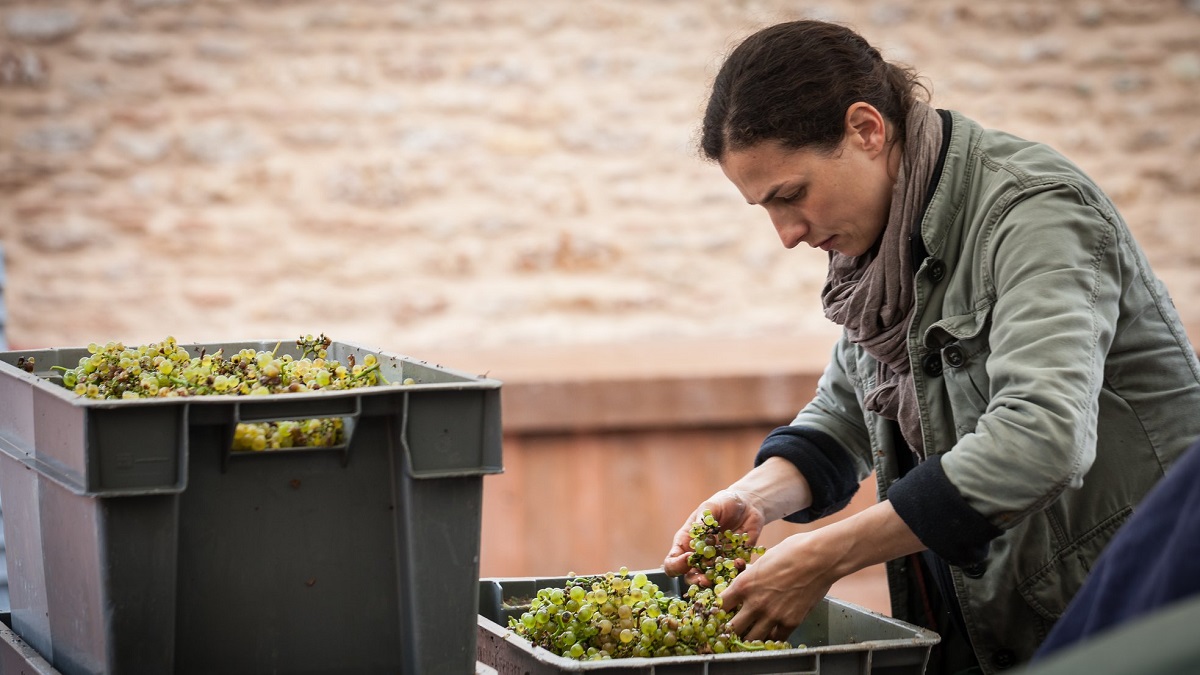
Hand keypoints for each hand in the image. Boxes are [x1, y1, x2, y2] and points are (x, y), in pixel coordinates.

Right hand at [662, 489, 765, 585]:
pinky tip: (739, 562)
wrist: (747, 504)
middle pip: (690, 577)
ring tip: (723, 577)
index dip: (677, 565)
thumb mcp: (710, 507)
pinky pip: (733, 573)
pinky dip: (736, 571)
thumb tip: (697, 535)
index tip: (689, 558)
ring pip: (712, 581)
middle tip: (705, 579)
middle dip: (696, 581)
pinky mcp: (734, 562)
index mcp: (687, 543)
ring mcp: (717, 562)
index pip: (672, 561)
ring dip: (716, 582)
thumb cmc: (723, 503)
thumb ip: (703, 521)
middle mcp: (699, 556)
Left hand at [719, 500, 925, 641]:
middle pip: (732, 629)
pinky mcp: (790, 623)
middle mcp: (754, 603)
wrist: (820, 557)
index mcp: (743, 584)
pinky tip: (771, 632)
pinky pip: (774, 639)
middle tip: (734, 628)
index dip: (718, 611)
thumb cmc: (792, 551)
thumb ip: (750, 576)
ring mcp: (772, 616)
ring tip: (751, 632)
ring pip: (751, 639)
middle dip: (731, 629)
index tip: (721, 613)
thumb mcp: (762, 560)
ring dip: (749, 637)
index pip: (719, 607)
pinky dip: (771, 638)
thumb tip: (744, 581)